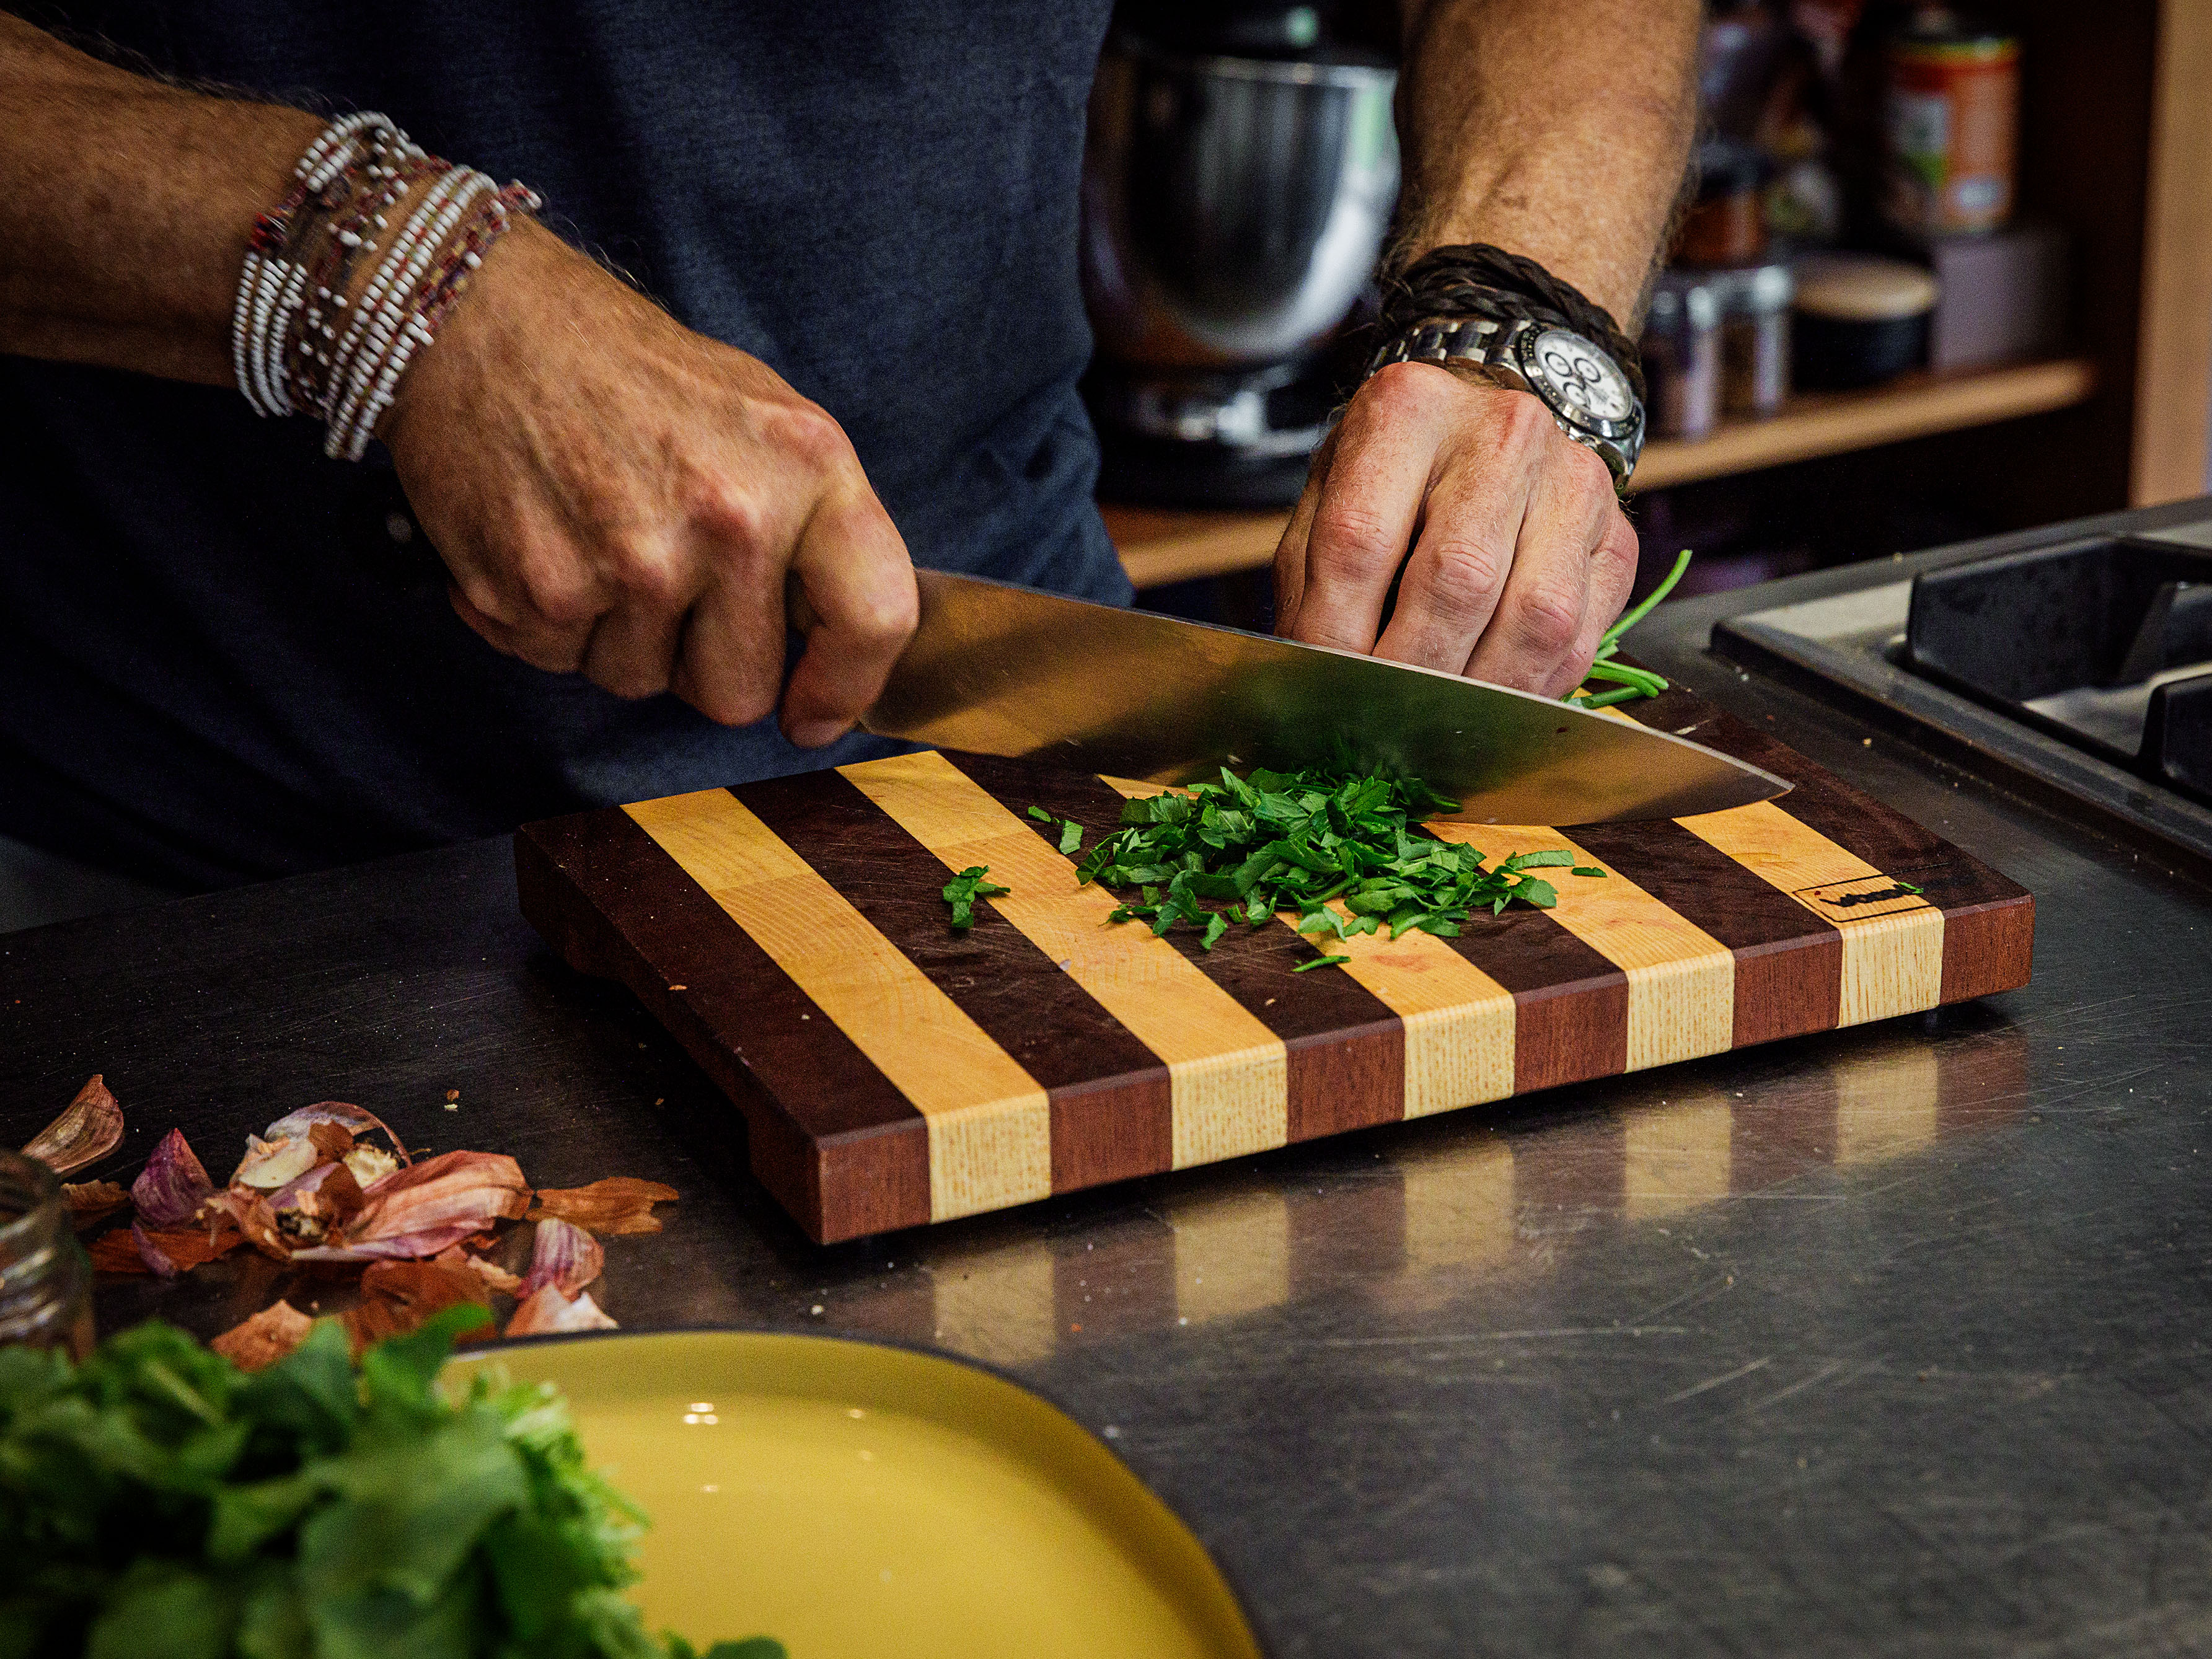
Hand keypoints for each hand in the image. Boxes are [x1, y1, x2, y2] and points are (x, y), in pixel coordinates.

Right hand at [380, 220, 917, 744]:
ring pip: (641, 682)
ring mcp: (632, 561)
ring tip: (597, 537)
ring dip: (620, 636)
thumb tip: (835, 638)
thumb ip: (812, 525)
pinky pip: (561, 662)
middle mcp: (729, 519)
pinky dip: (549, 621)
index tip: (814, 713)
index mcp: (806, 466)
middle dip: (703, 663)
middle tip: (670, 585)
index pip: (875, 617)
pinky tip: (545, 540)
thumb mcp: (761, 416)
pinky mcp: (541, 591)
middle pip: (738, 691)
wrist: (480, 320)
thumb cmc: (628, 372)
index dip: (848, 687)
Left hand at [1272, 361, 1639, 699]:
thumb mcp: (1330, 507)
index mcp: (1406, 410)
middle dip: (1414, 670)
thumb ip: (1316, 587)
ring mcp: (1574, 481)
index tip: (1323, 688)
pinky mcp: (1619, 536)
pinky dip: (1532, 689)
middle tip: (1381, 721)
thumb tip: (1319, 684)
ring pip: (1535, 616)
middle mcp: (1503, 432)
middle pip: (1459, 578)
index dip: (1337, 632)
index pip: (1361, 539)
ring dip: (1480, 691)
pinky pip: (1582, 638)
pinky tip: (1493, 702)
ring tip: (1437, 721)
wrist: (1485, 427)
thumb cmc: (1393, 478)